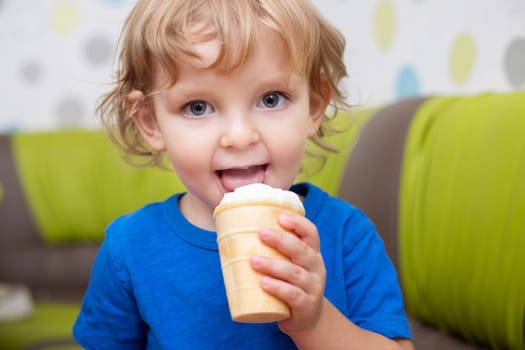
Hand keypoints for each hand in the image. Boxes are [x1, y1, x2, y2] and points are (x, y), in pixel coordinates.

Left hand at [250, 213, 325, 333]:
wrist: (307, 317)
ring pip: (294, 273)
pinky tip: (264, 283)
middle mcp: (317, 268)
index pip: (311, 233)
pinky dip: (278, 288)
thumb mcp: (290, 265)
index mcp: (312, 253)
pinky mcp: (306, 306)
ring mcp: (313, 287)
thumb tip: (237, 233)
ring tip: (253, 260)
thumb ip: (274, 251)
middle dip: (281, 240)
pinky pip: (293, 295)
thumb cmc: (291, 284)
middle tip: (261, 233)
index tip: (280, 217)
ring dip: (273, 265)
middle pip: (302, 250)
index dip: (298, 223)